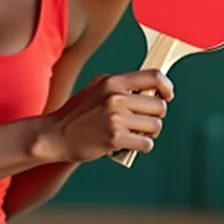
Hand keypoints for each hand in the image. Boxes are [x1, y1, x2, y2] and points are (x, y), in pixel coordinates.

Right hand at [37, 70, 173, 163]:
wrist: (56, 134)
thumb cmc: (77, 113)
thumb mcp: (96, 88)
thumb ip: (121, 85)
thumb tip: (149, 86)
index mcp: (113, 81)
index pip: (154, 77)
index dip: (166, 87)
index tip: (167, 95)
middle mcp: (116, 97)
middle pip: (159, 106)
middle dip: (155, 116)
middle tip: (142, 121)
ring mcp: (116, 118)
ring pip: (156, 126)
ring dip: (148, 133)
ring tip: (134, 133)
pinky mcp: (115, 138)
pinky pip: (146, 143)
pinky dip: (140, 146)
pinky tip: (128, 143)